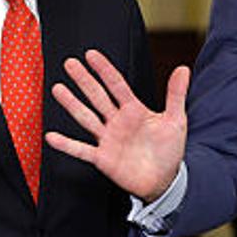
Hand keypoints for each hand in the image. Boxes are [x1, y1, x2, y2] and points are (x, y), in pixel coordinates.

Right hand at [46, 49, 189, 201]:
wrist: (164, 181)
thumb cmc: (169, 150)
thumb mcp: (176, 120)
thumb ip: (176, 95)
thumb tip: (183, 69)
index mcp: (134, 110)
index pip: (116, 85)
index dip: (104, 69)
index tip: (90, 55)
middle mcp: (117, 122)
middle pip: (97, 96)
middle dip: (83, 80)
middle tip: (69, 63)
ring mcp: (108, 139)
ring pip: (86, 118)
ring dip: (72, 104)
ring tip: (58, 89)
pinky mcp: (103, 158)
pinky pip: (81, 150)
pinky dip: (67, 144)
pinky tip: (52, 137)